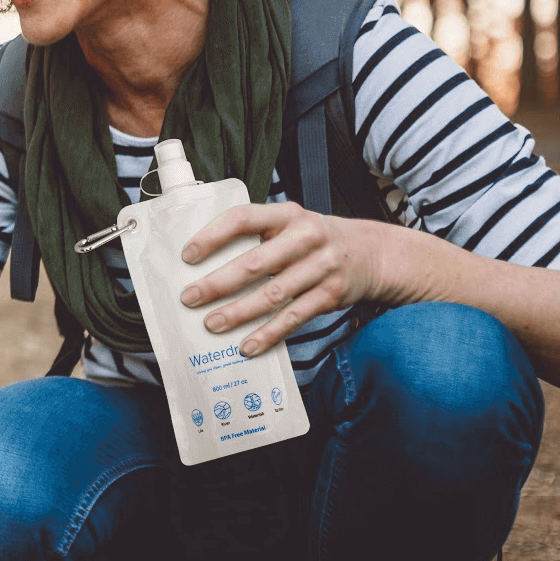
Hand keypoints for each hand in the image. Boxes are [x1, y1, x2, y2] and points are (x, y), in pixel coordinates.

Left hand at [179, 203, 382, 356]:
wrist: (372, 252)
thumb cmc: (315, 239)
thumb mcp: (290, 224)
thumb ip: (257, 236)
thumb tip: (206, 265)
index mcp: (287, 214)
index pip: (243, 219)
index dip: (213, 236)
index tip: (188, 255)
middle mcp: (305, 237)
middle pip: (255, 263)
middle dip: (218, 283)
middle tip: (190, 298)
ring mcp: (320, 267)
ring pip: (273, 294)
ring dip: (239, 312)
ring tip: (212, 324)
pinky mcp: (330, 295)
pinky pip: (293, 318)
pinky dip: (268, 334)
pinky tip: (247, 345)